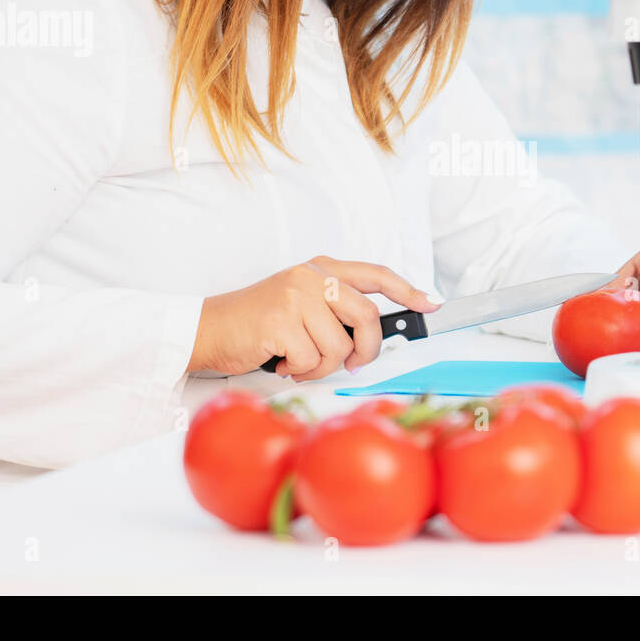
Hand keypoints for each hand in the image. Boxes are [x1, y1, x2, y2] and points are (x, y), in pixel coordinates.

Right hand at [186, 256, 441, 380]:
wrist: (208, 328)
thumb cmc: (257, 323)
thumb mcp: (300, 303)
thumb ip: (336, 310)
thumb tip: (374, 335)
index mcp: (321, 269)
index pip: (376, 274)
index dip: (408, 289)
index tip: (431, 303)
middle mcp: (311, 277)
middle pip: (368, 316)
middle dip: (366, 349)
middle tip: (352, 363)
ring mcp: (296, 296)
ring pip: (340, 346)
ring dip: (322, 366)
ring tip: (298, 360)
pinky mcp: (281, 321)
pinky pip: (313, 360)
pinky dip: (301, 371)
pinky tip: (281, 361)